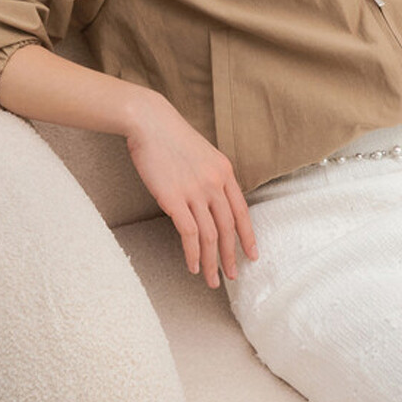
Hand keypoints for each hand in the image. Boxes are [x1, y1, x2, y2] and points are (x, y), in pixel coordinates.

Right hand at [123, 94, 258, 289]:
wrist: (149, 121)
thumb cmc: (170, 136)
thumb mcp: (201, 154)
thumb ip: (209, 176)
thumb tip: (209, 202)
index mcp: (224, 172)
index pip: (242, 211)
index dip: (248, 236)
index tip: (252, 255)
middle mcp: (215, 183)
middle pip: (228, 228)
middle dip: (231, 256)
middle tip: (232, 275)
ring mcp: (195, 191)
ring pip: (211, 236)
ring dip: (211, 262)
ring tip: (211, 280)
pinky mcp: (174, 199)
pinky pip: (190, 234)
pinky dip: (193, 254)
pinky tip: (191, 266)